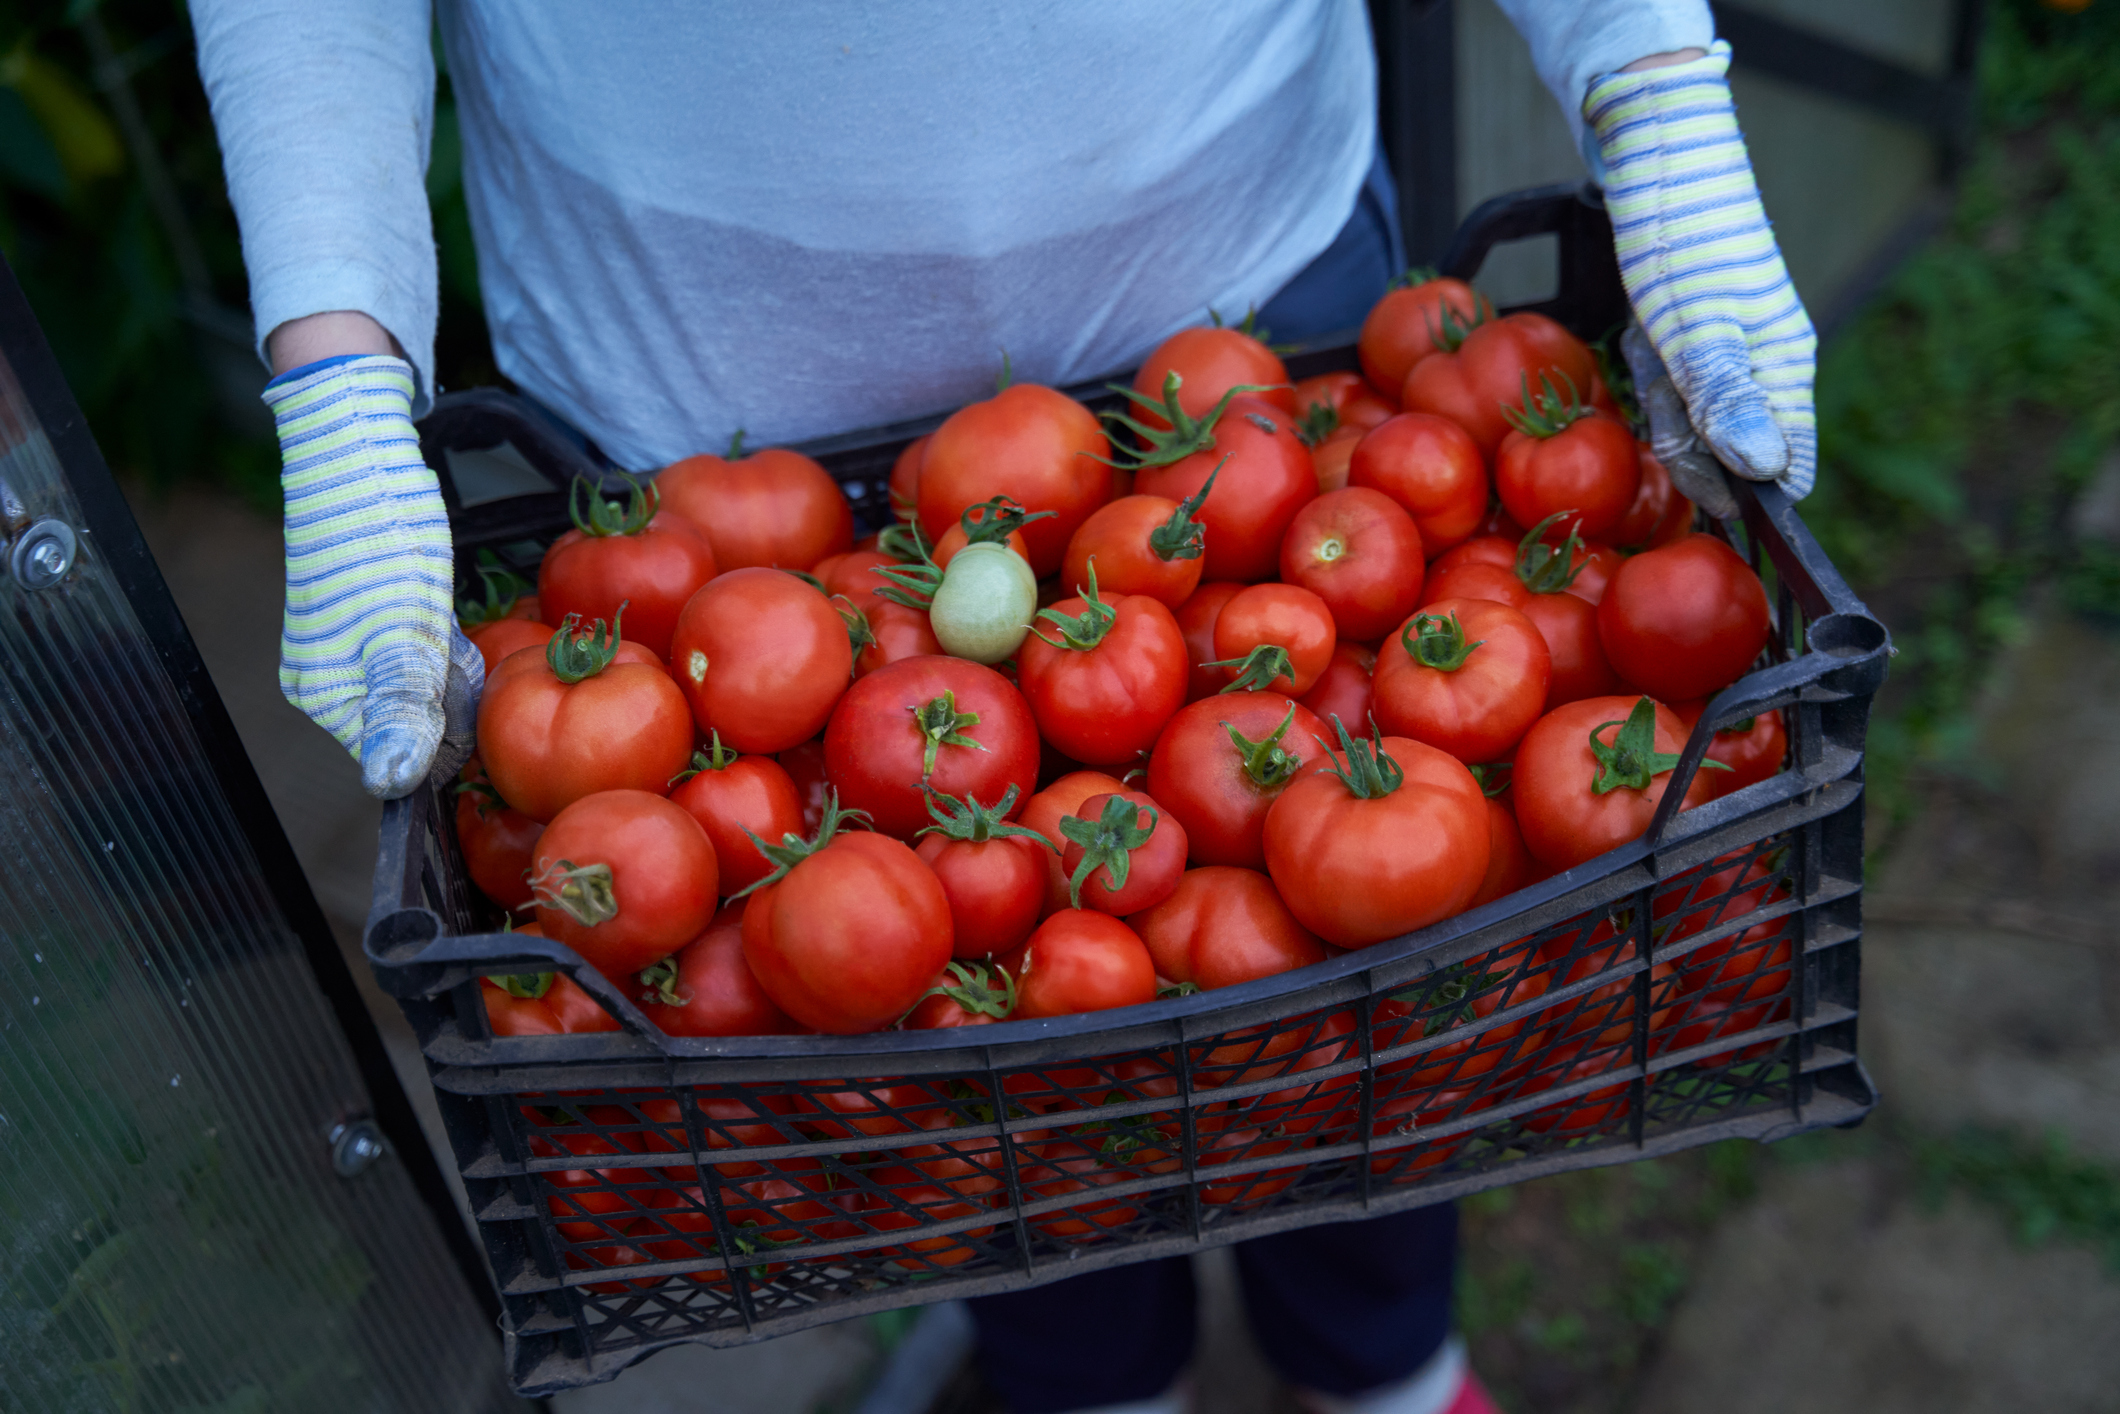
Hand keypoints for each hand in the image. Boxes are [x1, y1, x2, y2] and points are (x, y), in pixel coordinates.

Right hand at [264, 354, 480, 797]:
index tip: (451, 677)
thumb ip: (399, 710)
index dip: (446, 729)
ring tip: (432, 613)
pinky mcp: (370, 623)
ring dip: (448, 662)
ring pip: (425, 690)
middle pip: (416, 725)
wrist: (359, 455)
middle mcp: (329, 684)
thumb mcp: (402, 631)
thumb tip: (391, 786)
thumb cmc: (379, 538)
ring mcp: (348, 653)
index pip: (402, 758)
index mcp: (326, 697)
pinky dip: (440, 638)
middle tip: (442, 638)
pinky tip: (431, 604)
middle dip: (448, 692)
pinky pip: (421, 656)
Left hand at [1588, 41, 1815, 506]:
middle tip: (1667, 410)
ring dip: (1664, 409)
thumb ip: (1729, 399)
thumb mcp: (1700, 330)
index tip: (1721, 517)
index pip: (1792, 465)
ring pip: (1692, 419)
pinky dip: (1648, 376)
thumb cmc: (1685, 242)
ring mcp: (1725, 351)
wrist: (1657, 160)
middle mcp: (1763, 366)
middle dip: (1691, 450)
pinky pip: (1667, 382)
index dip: (1758, 501)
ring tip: (1654, 353)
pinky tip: (1642, 343)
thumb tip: (1764, 471)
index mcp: (1785, 369)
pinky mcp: (1689, 335)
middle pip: (1732, 453)